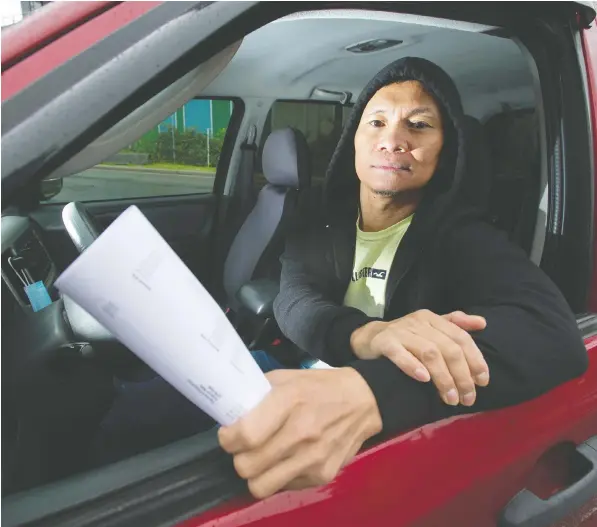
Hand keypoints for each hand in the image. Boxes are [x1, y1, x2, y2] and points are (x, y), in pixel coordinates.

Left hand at [218, 368, 381, 498]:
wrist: (364, 401)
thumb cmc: (320, 386)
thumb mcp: (287, 378)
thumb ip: (258, 394)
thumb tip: (232, 411)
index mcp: (290, 401)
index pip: (246, 435)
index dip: (228, 439)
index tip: (229, 434)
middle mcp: (302, 432)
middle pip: (248, 466)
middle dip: (239, 457)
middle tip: (244, 447)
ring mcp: (314, 458)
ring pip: (261, 486)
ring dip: (255, 473)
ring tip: (261, 458)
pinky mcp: (323, 475)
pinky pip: (284, 487)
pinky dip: (278, 476)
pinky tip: (286, 459)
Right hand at [350, 310, 488, 406]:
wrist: (369, 337)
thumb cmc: (405, 336)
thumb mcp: (430, 327)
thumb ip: (455, 324)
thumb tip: (482, 323)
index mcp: (433, 319)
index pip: (461, 337)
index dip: (475, 360)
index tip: (483, 382)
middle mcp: (418, 322)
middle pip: (448, 348)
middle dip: (462, 375)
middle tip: (467, 398)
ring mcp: (400, 331)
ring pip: (429, 353)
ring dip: (443, 377)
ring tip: (450, 398)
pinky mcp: (384, 342)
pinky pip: (399, 354)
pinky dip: (413, 366)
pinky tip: (424, 380)